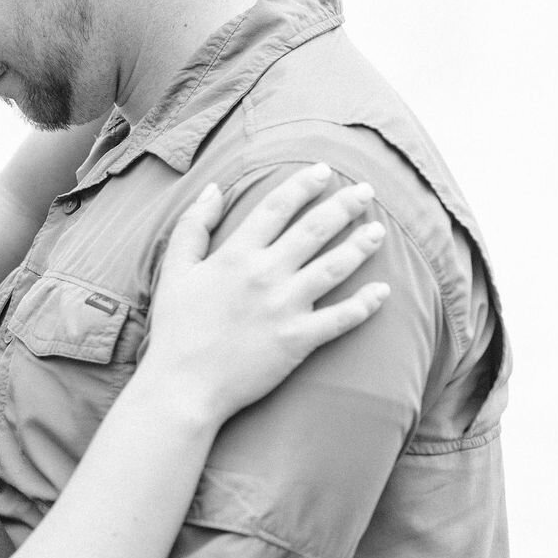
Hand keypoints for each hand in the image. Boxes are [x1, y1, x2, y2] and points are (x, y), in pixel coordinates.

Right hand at [141, 164, 388, 423]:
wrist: (184, 386)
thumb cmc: (175, 329)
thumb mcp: (174, 271)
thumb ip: (193, 226)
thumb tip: (212, 189)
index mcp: (235, 256)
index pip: (276, 208)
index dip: (302, 185)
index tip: (322, 171)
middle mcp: (265, 275)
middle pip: (314, 229)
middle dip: (344, 205)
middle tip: (366, 191)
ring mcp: (285, 307)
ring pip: (335, 266)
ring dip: (361, 245)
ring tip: (378, 230)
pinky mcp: (299, 340)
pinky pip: (342, 317)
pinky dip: (366, 303)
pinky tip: (383, 290)